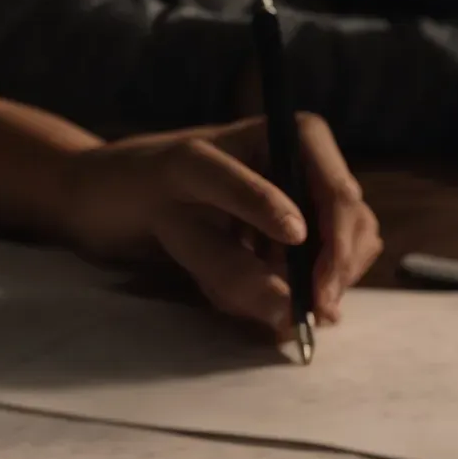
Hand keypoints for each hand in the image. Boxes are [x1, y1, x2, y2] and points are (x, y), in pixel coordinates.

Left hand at [59, 113, 382, 332]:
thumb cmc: (136, 186)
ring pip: (338, 254)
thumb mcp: (178, 219)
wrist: (105, 193)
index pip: (337, 194)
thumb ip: (231, 266)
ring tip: (256, 305)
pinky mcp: (288, 236)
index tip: (316, 298)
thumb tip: (286, 309)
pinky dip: (281, 293)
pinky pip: (307, 273)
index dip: (335, 248)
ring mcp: (302, 200)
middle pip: (352, 226)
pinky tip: (234, 295)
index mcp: (290, 137)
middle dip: (329, 276)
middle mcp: (306, 165)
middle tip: (304, 321)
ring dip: (304, 287)